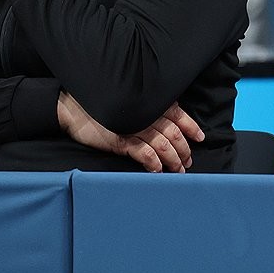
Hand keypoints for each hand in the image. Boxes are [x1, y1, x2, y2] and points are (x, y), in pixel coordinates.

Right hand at [57, 92, 203, 172]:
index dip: (192, 128)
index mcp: (151, 102)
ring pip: (163, 145)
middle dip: (184, 149)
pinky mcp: (121, 140)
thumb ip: (149, 109)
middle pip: (174, 133)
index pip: (179, 115)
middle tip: (188, 161)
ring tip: (178, 170)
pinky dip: (154, 163)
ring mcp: (135, 127)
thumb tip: (167, 124)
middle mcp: (147, 113)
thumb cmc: (103, 105)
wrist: (73, 108)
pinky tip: (158, 170)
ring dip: (173, 160)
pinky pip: (145, 153)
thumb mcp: (131, 103)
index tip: (200, 138)